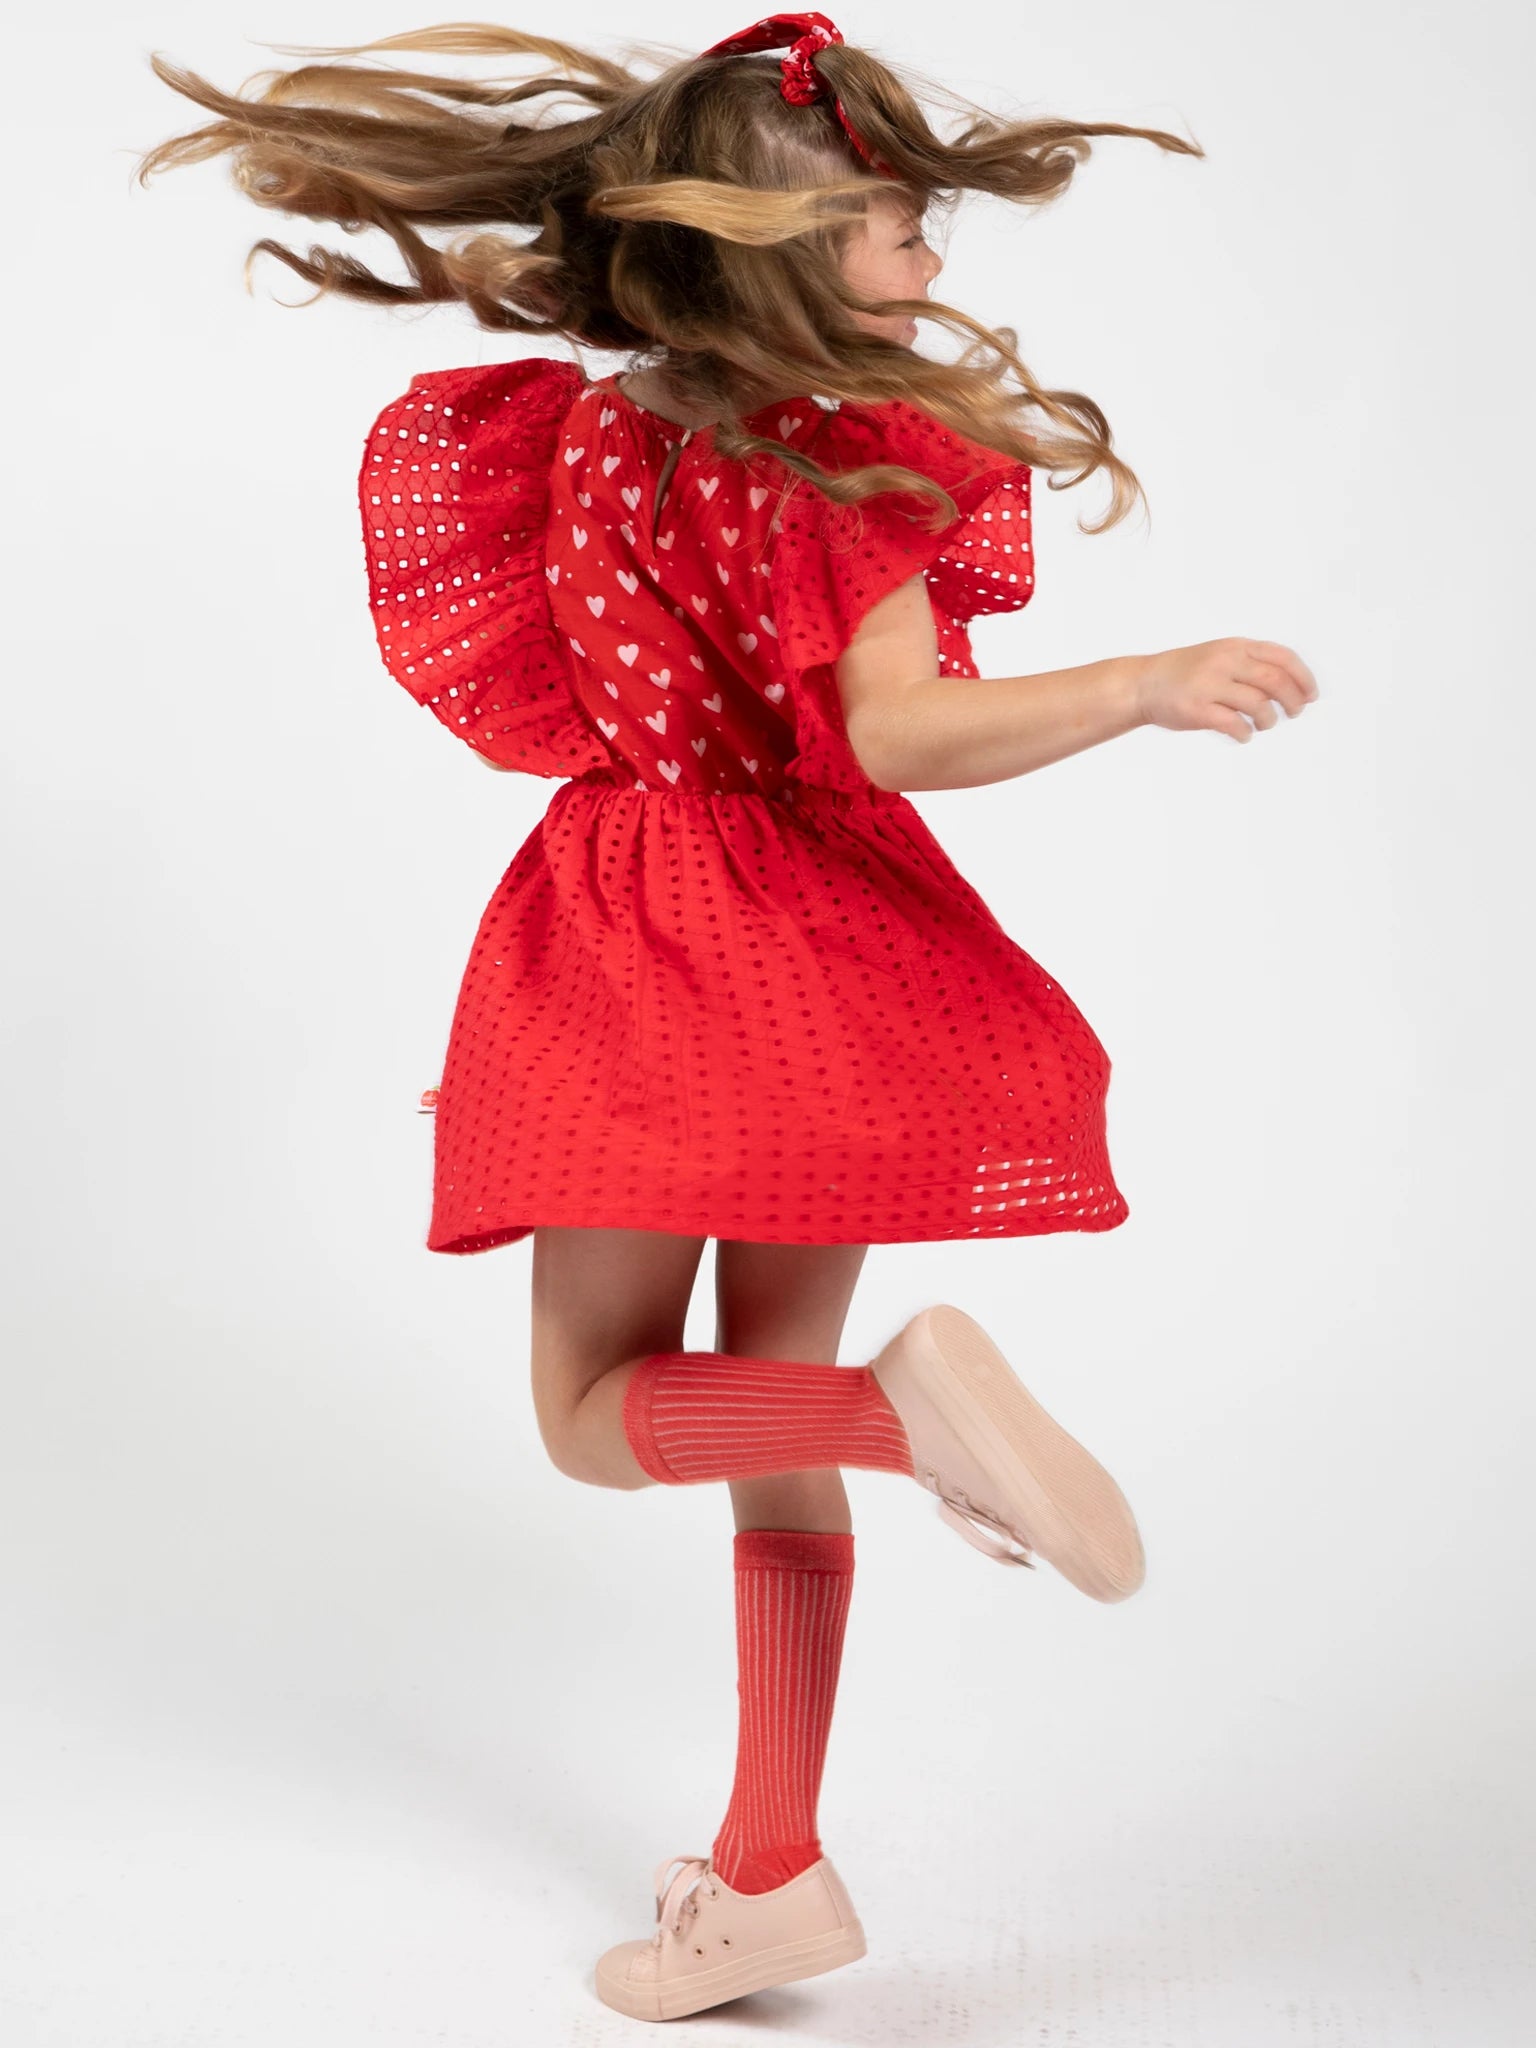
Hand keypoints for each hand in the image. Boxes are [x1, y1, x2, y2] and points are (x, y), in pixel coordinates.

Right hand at [1131, 638, 1317, 741]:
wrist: (1143, 684)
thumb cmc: (1186, 673)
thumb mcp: (1220, 654)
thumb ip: (1251, 664)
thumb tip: (1292, 687)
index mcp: (1235, 647)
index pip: (1282, 657)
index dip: (1303, 677)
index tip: (1311, 695)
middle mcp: (1224, 662)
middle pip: (1275, 682)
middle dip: (1293, 700)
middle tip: (1294, 713)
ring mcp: (1209, 685)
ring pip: (1258, 705)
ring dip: (1268, 719)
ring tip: (1263, 724)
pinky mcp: (1197, 710)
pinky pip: (1234, 724)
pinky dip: (1245, 733)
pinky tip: (1244, 734)